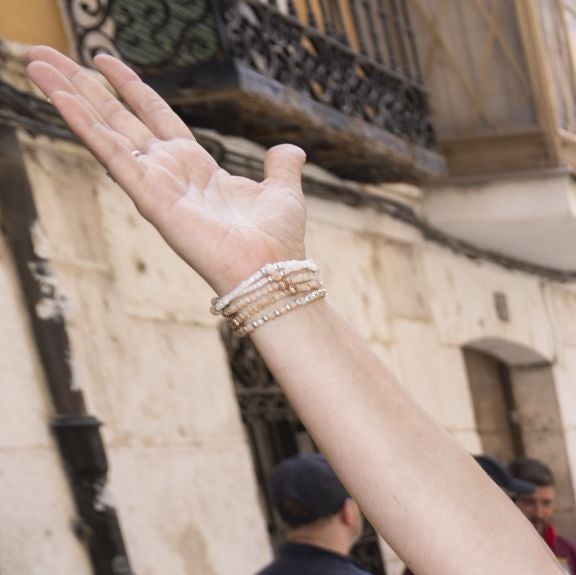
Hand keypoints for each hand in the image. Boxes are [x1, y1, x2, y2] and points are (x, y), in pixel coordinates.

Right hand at [25, 48, 308, 294]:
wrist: (273, 270)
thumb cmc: (277, 241)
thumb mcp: (283, 192)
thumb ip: (281, 167)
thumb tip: (290, 149)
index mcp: (195, 165)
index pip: (155, 114)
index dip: (130, 87)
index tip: (104, 60)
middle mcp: (168, 170)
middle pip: (116, 116)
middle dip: (82, 85)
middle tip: (45, 55)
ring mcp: (154, 182)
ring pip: (103, 130)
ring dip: (68, 96)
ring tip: (37, 65)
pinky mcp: (148, 196)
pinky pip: (111, 154)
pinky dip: (85, 125)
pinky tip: (62, 99)